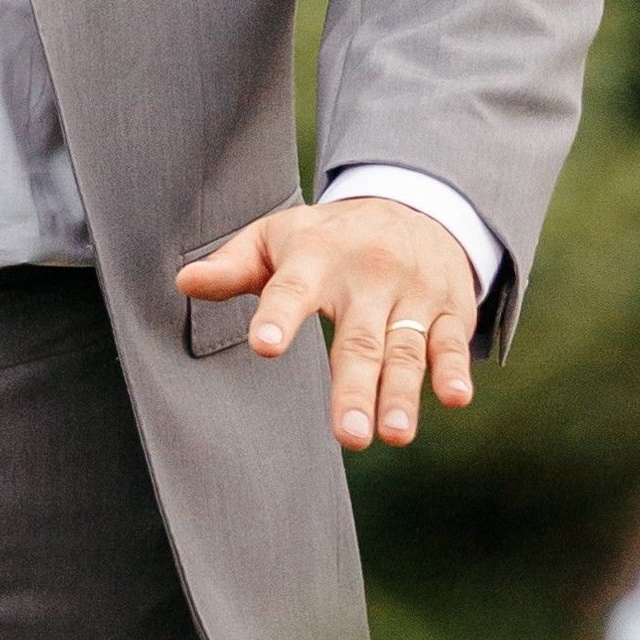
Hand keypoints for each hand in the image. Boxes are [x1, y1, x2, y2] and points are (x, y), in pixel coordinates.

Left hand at [176, 194, 477, 449]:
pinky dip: (455, 369)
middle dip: (354, 388)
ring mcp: (412, 293)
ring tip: (394, 435)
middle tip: (348, 436)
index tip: (265, 347)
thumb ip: (233, 266)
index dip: (278, 316)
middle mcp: (367, 275)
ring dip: (401, 393)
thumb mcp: (278, 237)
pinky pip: (452, 341)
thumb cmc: (330, 236)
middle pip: (358, 339)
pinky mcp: (449, 309)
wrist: (416, 203)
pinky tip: (455, 399)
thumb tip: (184, 282)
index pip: (291, 290)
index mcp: (316, 258)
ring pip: (405, 348)